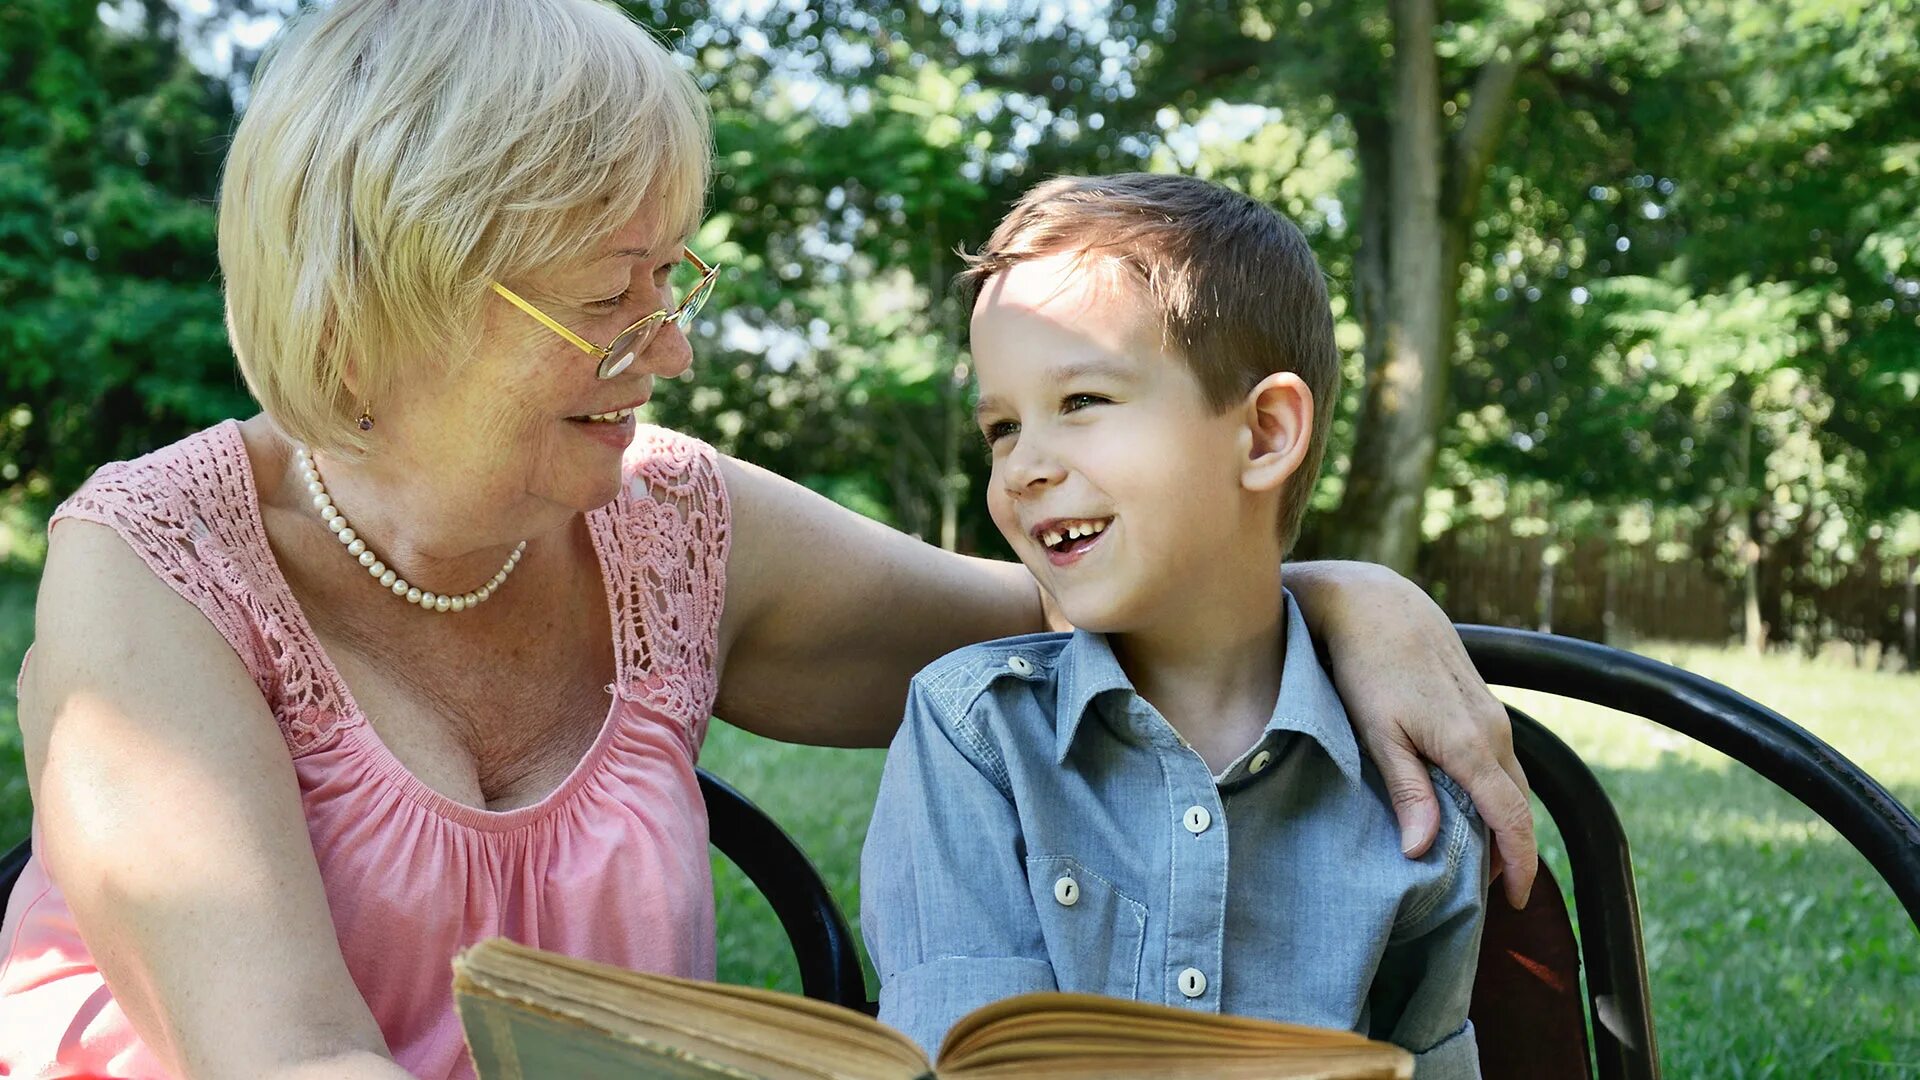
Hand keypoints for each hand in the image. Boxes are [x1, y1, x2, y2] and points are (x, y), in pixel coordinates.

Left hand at [1290, 561, 1536, 907]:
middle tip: (1489, 890)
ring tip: (1477, 854)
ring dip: (1501, 818)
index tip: (1512, 900)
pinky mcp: (1479, 701)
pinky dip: (1492, 788)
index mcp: (1471, 745)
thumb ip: (1408, 791)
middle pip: (1517, 803)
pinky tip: (1467, 802)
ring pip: (1510, 779)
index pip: (1510, 817)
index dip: (1518, 863)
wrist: (1375, 603)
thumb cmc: (1367, 668)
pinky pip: (1499, 757)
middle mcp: (1493, 730)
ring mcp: (1490, 713)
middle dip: (1511, 848)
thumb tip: (1423, 849)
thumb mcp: (1378, 734)